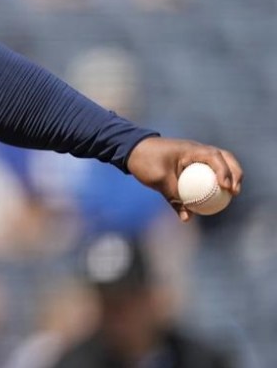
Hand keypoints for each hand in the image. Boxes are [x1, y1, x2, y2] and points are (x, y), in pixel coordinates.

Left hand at [126, 136, 242, 221]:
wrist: (131, 151)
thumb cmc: (145, 160)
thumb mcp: (158, 178)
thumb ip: (174, 196)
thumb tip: (187, 217)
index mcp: (191, 150)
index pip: (215, 157)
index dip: (225, 171)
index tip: (226, 187)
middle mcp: (197, 152)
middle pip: (225, 159)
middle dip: (235, 174)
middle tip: (235, 192)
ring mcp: (194, 159)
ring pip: (218, 167)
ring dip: (227, 179)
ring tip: (231, 196)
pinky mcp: (189, 167)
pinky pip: (204, 176)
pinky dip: (211, 186)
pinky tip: (211, 202)